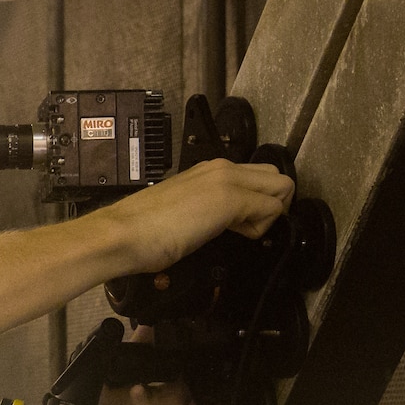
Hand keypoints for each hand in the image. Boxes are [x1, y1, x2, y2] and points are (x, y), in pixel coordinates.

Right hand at [103, 159, 293, 274]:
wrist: (123, 234)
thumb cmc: (142, 230)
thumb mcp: (181, 210)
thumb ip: (203, 208)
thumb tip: (213, 222)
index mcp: (208, 170)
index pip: (255, 176)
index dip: (256, 201)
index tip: (239, 224)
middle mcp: (220, 168)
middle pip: (275, 176)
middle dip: (272, 204)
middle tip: (247, 227)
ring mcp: (226, 180)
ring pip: (280, 186)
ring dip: (269, 213)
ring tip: (240, 231)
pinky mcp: (230, 198)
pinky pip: (272, 208)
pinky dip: (261, 228)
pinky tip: (234, 235)